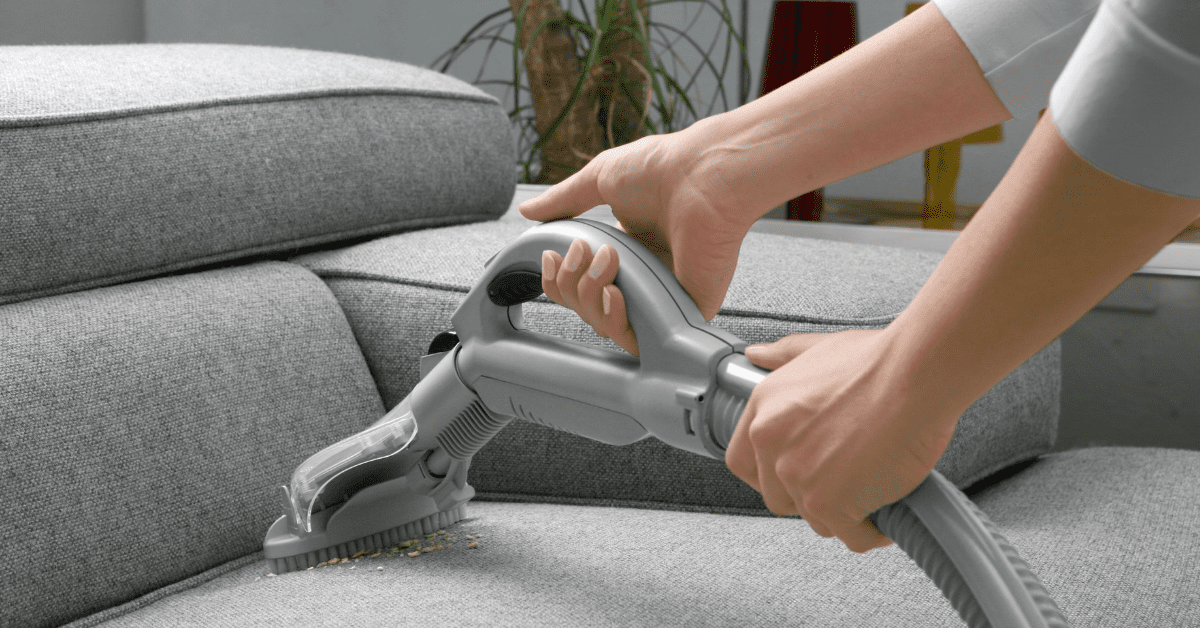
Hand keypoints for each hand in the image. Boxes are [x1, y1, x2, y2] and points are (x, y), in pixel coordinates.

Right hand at [519, 131, 752, 355]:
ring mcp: (661, 295)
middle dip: (570, 283)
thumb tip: (527, 212)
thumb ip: (563, 200)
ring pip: (605, 324)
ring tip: (607, 261)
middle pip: (584, 305)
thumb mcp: (600, 179)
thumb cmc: (662, 169)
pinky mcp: (682, 311)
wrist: (703, 176)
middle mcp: (643, 274)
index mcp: (627, 248)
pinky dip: (616, 321)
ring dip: (589, 295)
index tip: (552, 255)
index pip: (580, 281)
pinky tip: (615, 294)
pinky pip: (638, 338)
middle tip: (583, 251)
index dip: (558, 276)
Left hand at [726, 329, 959, 552]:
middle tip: (847, 478)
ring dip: (845, 512)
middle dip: (811, 496)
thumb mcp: (818, 348)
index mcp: (763, 409)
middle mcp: (771, 445)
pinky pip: (851, 536)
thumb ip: (783, 357)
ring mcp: (798, 477)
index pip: (743, 463)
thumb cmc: (877, 361)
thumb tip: (756, 355)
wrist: (914, 376)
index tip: (792, 477)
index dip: (768, 476)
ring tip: (874, 485)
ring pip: (817, 519)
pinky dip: (873, 530)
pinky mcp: (830, 505)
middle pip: (779, 498)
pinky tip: (891, 505)